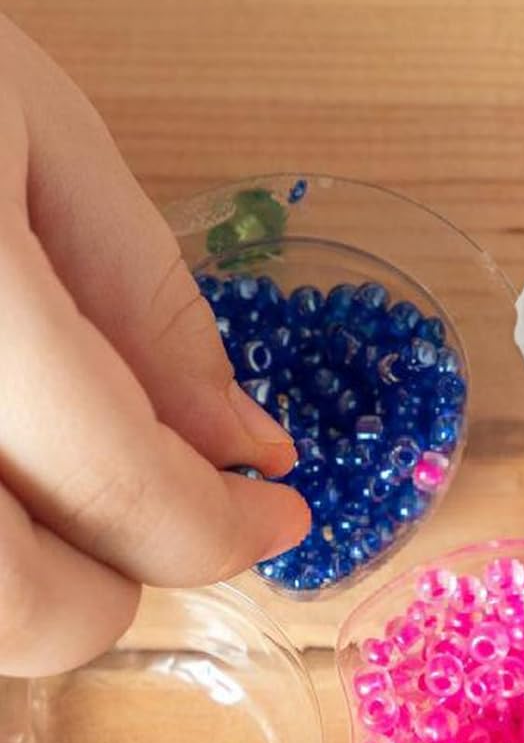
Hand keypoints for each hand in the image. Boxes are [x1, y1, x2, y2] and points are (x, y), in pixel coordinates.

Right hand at [0, 19, 307, 673]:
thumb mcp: (37, 131)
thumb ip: (144, 306)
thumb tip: (244, 450)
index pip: (113, 488)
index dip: (219, 528)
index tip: (278, 513)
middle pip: (11, 611)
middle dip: (107, 591)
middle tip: (163, 519)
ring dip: (19, 587)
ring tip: (64, 488)